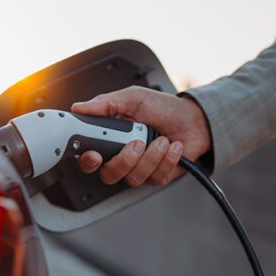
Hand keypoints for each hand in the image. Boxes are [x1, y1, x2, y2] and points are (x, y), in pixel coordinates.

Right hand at [70, 86, 211, 186]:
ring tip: (161, 139)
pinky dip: (167, 159)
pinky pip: (156, 176)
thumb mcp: (134, 98)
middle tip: (137, 142)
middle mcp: (123, 156)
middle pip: (109, 174)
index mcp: (111, 138)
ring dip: (151, 156)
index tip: (95, 155)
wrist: (195, 119)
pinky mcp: (158, 176)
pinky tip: (173, 147)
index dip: (88, 160)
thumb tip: (80, 107)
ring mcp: (141, 168)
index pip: (89, 157)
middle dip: (124, 161)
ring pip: (134, 177)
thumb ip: (106, 103)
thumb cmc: (164, 108)